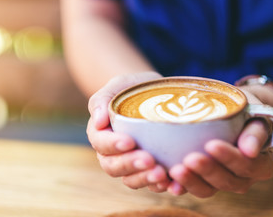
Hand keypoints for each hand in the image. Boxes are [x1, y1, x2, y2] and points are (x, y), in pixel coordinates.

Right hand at [87, 72, 171, 191]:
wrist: (150, 93)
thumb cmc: (130, 88)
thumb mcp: (116, 86)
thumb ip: (101, 100)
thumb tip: (98, 120)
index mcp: (101, 134)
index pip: (101, 144)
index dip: (113, 145)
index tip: (129, 141)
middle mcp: (113, 154)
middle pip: (114, 167)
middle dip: (131, 165)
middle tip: (149, 160)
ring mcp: (131, 164)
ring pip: (132, 179)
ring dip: (145, 179)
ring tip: (162, 174)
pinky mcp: (149, 169)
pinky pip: (152, 183)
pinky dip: (162, 186)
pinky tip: (174, 184)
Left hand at [167, 88, 272, 196]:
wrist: (235, 116)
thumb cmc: (247, 113)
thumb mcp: (257, 116)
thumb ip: (256, 132)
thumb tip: (250, 150)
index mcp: (260, 165)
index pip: (246, 165)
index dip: (229, 158)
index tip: (211, 144)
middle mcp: (242, 179)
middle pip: (225, 180)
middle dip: (206, 170)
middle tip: (189, 158)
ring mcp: (221, 182)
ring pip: (207, 189)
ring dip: (190, 181)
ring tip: (175, 170)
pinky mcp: (202, 181)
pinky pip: (190, 188)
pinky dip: (179, 186)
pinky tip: (168, 182)